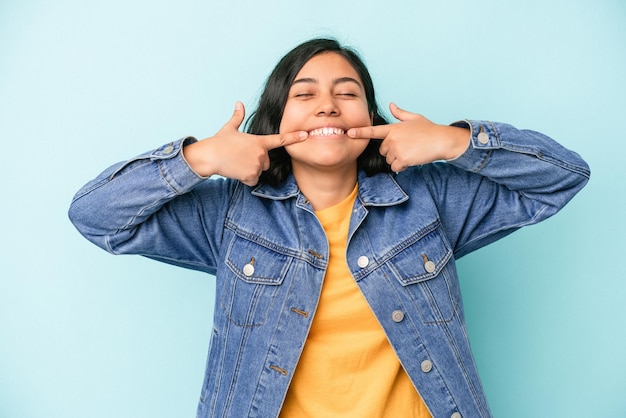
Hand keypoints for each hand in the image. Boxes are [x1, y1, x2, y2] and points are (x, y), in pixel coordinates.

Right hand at [184, 102, 307, 185]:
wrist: (210, 156)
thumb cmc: (219, 142)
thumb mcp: (229, 128)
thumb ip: (237, 117)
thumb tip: (239, 104)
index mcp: (259, 141)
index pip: (280, 139)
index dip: (294, 137)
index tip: (305, 135)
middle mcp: (260, 154)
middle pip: (266, 162)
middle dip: (257, 161)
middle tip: (241, 157)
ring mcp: (256, 165)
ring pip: (259, 171)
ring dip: (250, 170)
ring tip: (237, 163)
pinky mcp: (251, 176)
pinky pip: (253, 180)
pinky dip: (246, 179)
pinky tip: (237, 172)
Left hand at [347, 103, 468, 171]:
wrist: (442, 140)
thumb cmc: (429, 129)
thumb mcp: (414, 118)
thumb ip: (400, 113)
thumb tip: (391, 105)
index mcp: (394, 128)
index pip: (373, 131)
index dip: (360, 132)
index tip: (349, 133)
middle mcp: (393, 138)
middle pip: (383, 151)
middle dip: (392, 152)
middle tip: (407, 147)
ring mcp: (397, 149)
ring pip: (390, 160)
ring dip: (398, 160)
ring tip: (412, 152)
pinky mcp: (402, 159)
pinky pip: (395, 167)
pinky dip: (403, 167)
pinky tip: (413, 159)